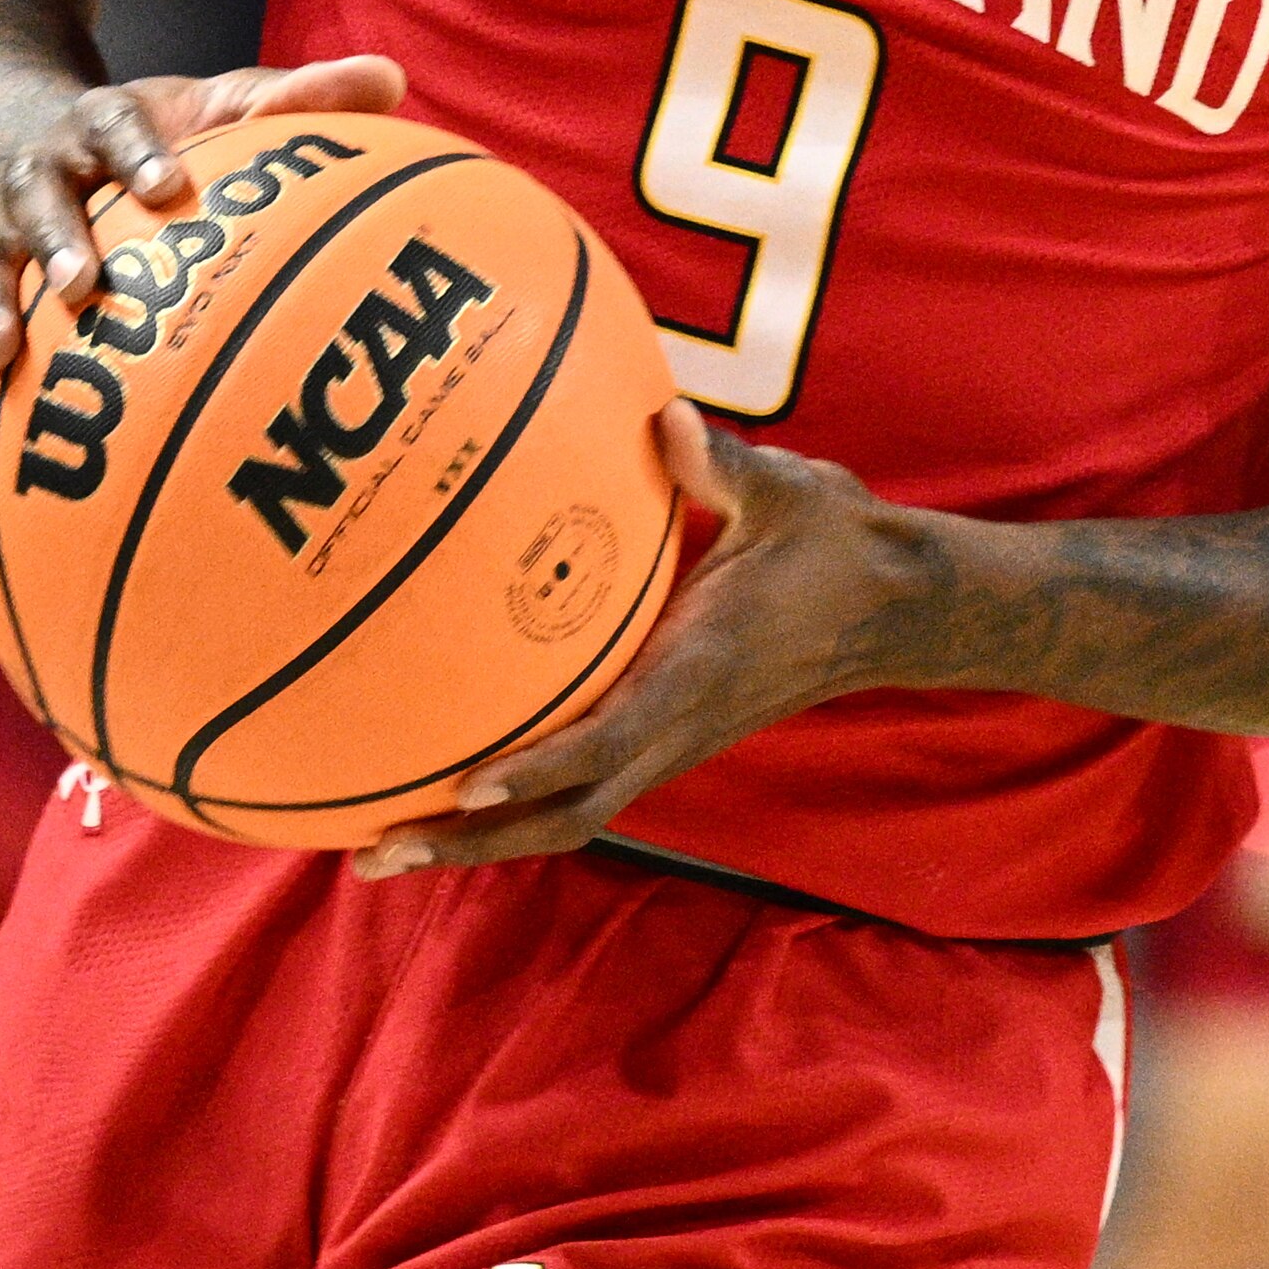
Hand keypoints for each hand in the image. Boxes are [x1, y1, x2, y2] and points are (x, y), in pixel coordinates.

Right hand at [0, 52, 405, 433]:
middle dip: (56, 240)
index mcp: (100, 126)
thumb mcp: (220, 107)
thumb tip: (393, 77)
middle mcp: (39, 176)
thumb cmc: (163, 141)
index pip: (113, 126)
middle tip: (83, 286)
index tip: (166, 185)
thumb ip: (299, 99)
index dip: (136, 153)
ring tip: (2, 358)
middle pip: (36, 198)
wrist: (51, 154)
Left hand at [350, 408, 935, 877]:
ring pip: (566, 818)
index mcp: (697, 674)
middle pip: (565, 816)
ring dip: (480, 841)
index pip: (611, 740)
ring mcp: (669, 743)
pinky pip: (578, 788)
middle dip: (471, 842)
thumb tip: (666, 415)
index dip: (541, 769)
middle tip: (375, 853)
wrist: (893, 607)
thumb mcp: (788, 491)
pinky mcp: (664, 736)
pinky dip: (512, 804)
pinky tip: (450, 786)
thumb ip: (722, 462)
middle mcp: (676, 727)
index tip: (469, 785)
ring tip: (380, 847)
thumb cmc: (835, 543)